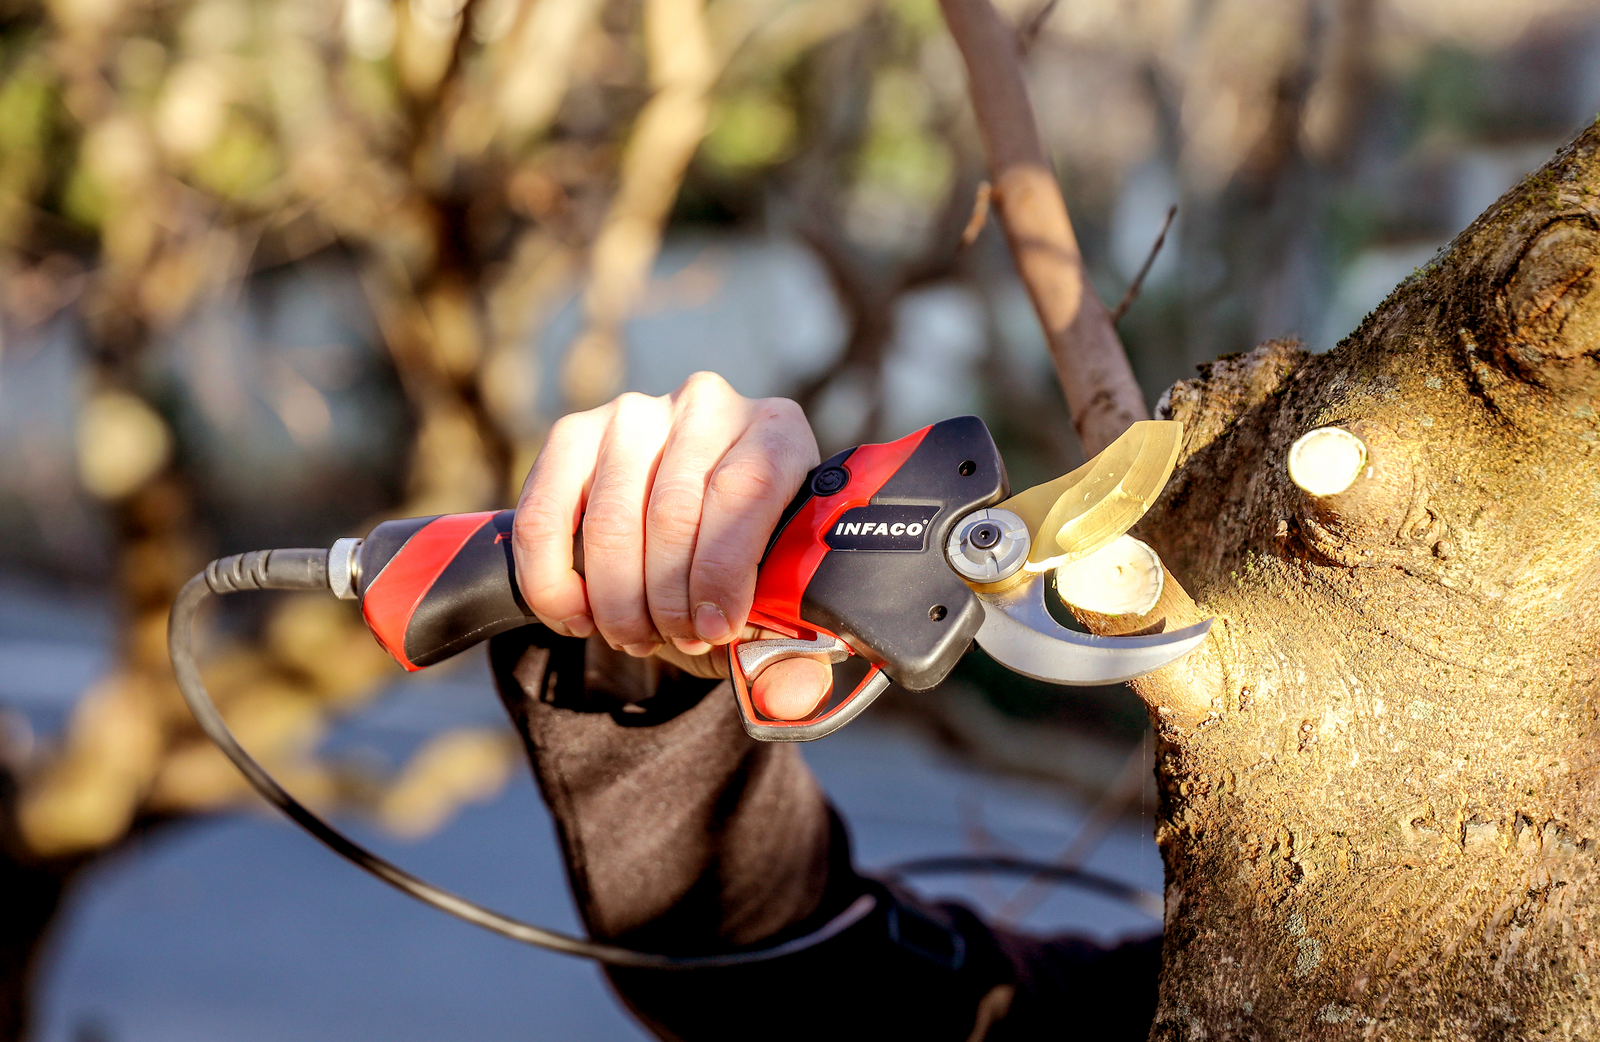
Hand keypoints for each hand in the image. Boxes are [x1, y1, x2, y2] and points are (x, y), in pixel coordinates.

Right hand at [512, 372, 830, 720]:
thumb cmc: (740, 570)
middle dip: (667, 597)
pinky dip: (553, 580)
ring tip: (632, 635)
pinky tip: (575, 617)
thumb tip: (792, 690)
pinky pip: (544, 513)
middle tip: (673, 641)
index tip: (715, 629)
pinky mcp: (573, 433)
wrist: (687, 539)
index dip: (723, 570)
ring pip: (610, 517)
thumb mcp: (774, 606)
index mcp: (776, 433)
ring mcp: (636, 412)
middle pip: (674, 510)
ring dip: (615, 598)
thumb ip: (794, 650)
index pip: (744, 489)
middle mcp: (708, 404)